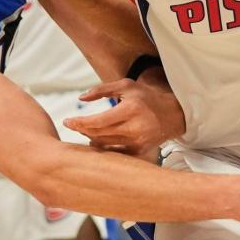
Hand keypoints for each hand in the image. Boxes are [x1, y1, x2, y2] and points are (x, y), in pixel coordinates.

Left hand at [64, 75, 184, 156]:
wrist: (172, 114)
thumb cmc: (146, 97)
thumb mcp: (126, 86)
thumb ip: (102, 90)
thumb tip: (80, 97)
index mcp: (131, 109)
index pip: (98, 121)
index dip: (80, 123)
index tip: (67, 121)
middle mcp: (135, 128)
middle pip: (99, 134)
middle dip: (82, 130)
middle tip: (72, 124)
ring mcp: (138, 142)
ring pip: (104, 145)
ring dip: (90, 138)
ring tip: (84, 130)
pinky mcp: (139, 152)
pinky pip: (114, 153)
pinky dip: (102, 147)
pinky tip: (95, 141)